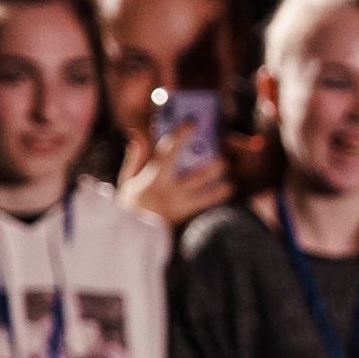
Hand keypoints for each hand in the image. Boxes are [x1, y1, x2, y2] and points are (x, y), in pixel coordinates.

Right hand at [116, 127, 233, 228]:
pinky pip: (206, 207)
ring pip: (207, 195)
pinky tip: (226, 191)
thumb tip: (140, 135)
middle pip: (196, 176)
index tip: (192, 122)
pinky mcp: (186, 215)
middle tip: (224, 157)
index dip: (180, 135)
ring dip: (222, 187)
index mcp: (154, 178)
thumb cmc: (129, 204)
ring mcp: (180, 204)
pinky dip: (217, 199)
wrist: (131, 235)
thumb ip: (136, 158)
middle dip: (213, 165)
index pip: (168, 152)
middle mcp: (170, 191)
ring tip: (231, 181)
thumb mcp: (127, 180)